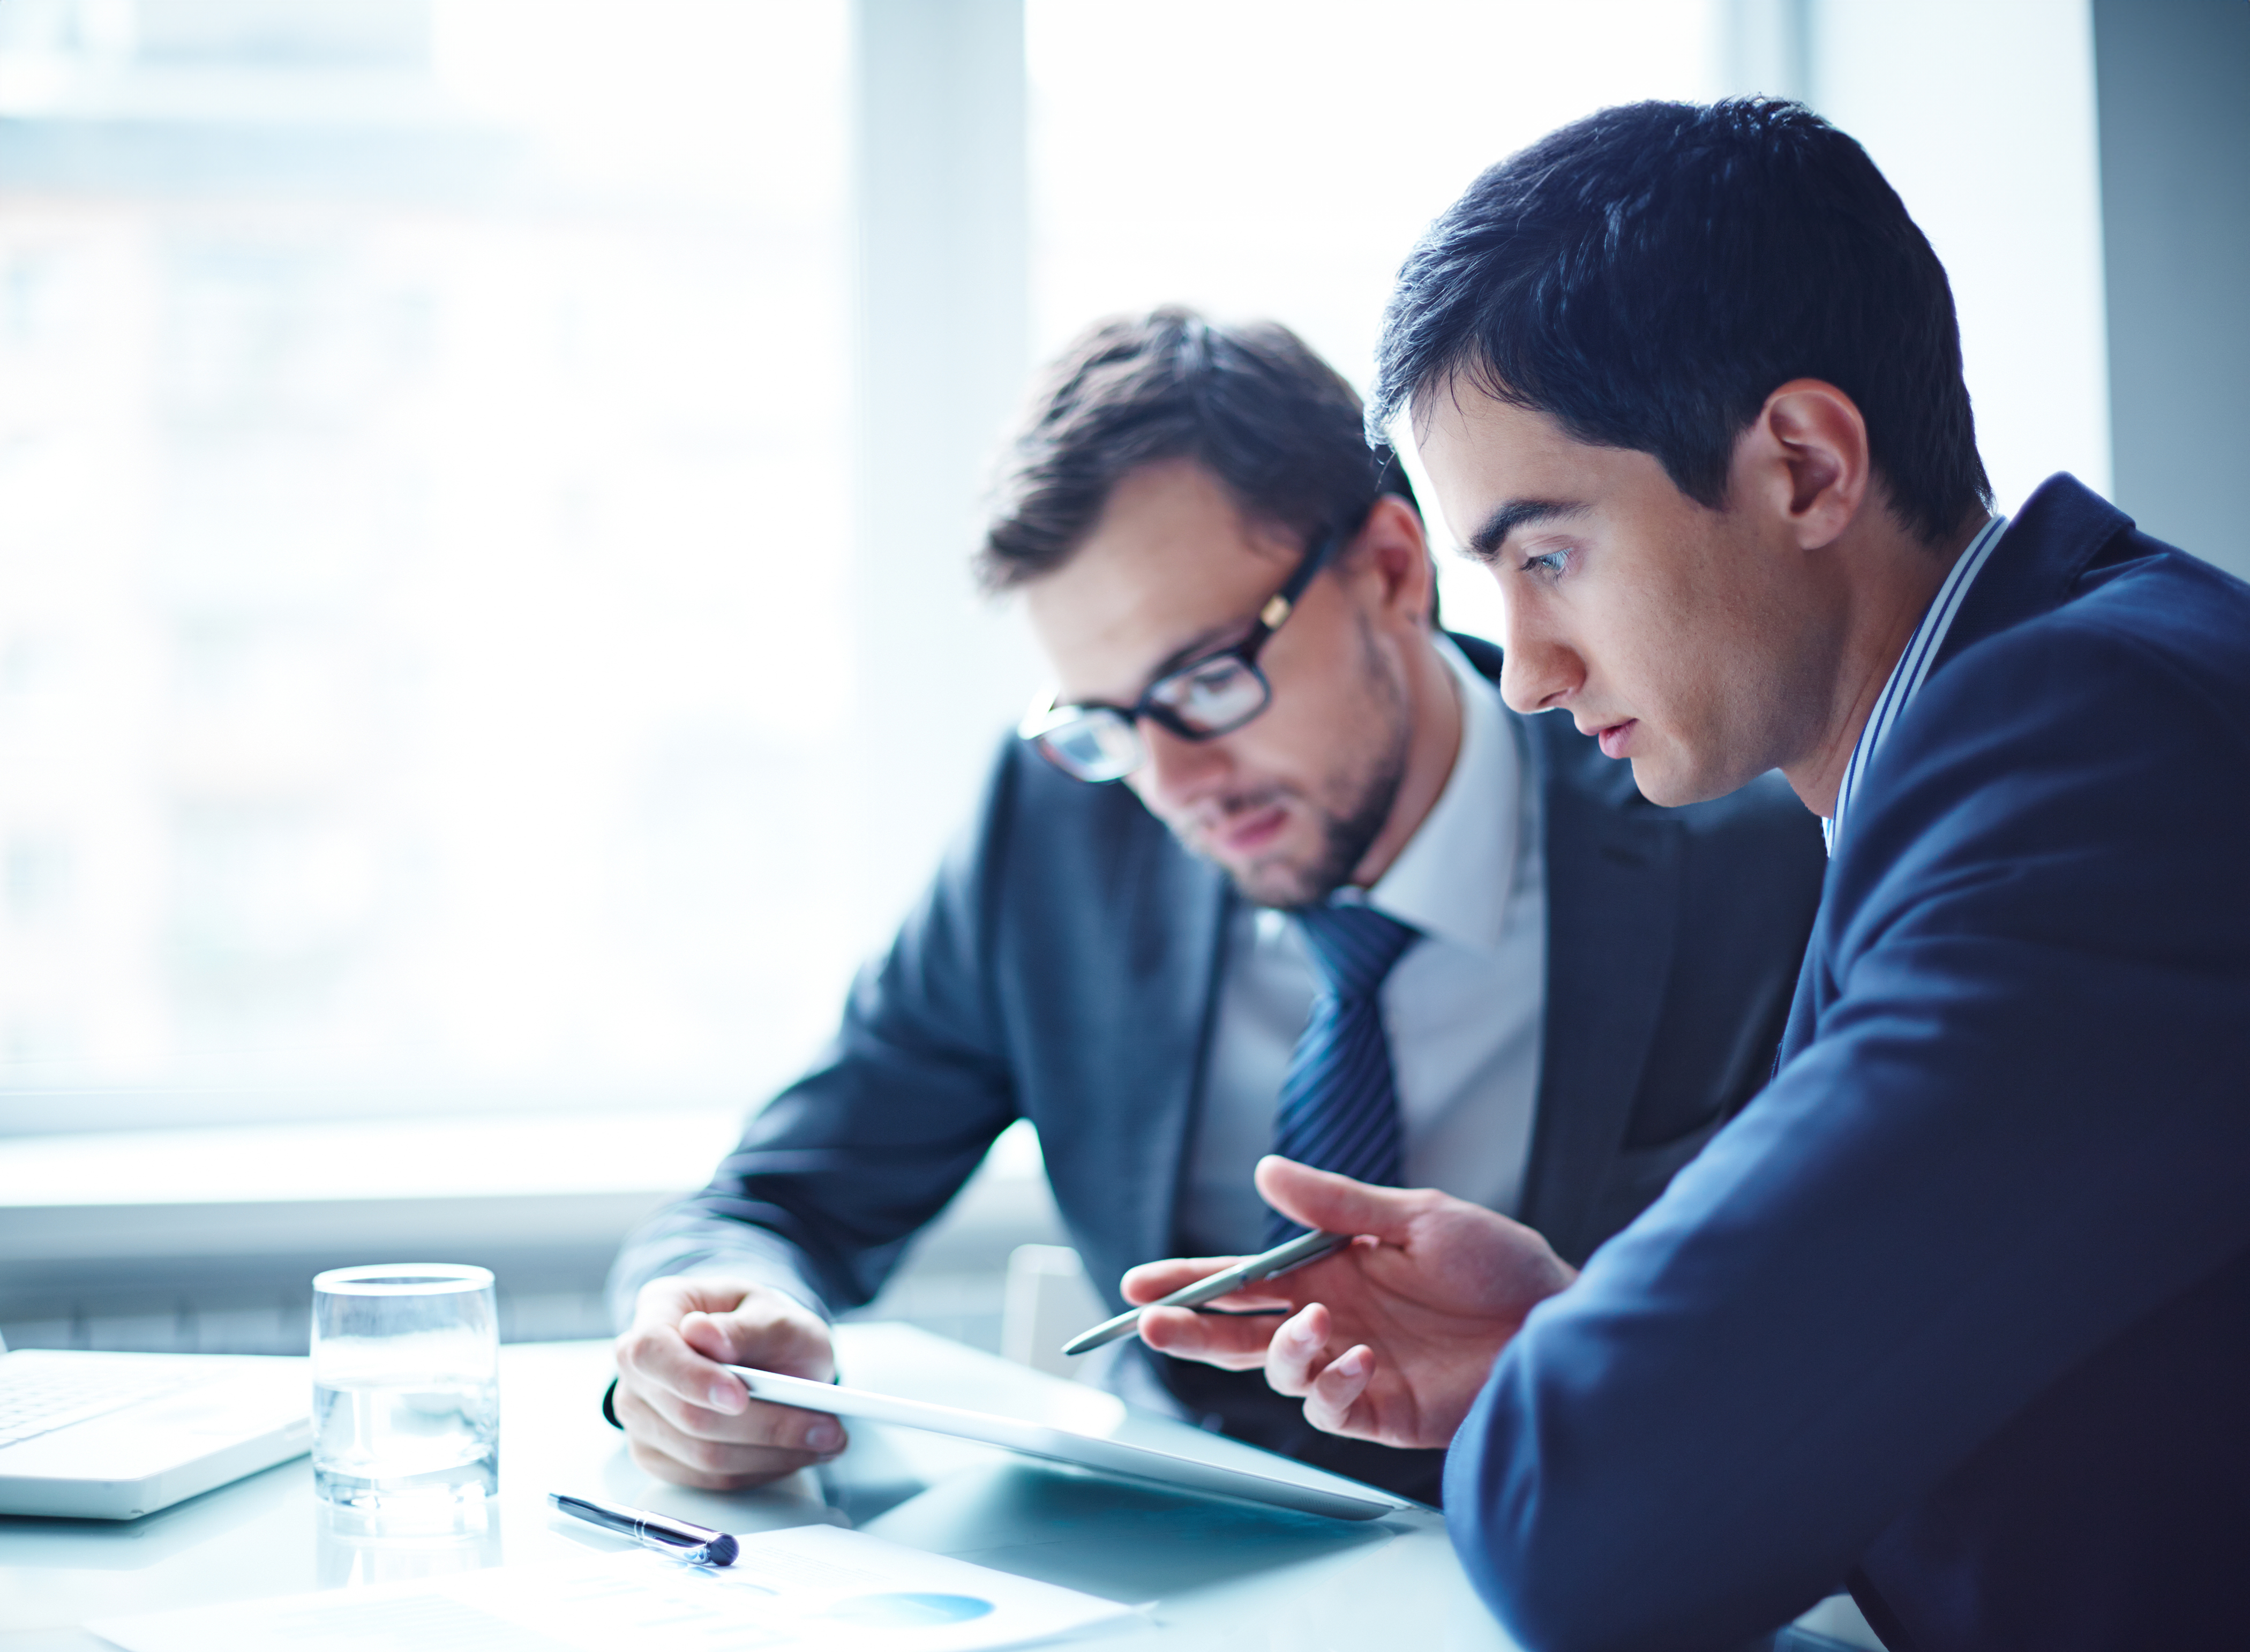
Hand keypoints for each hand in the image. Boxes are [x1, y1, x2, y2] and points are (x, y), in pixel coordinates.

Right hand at [610, 1276, 844, 1489]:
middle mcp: (638, 1367)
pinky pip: (708, 1479)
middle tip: (825, 1428)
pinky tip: (794, 1453)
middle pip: (684, 1413)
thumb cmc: (766, 1327)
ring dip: (770, 1454)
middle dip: (763, 1426)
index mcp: (659, 1309)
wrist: (769, 1354)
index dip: (691, 1378)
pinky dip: (759, 1470)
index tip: (739, 1397)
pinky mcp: (659, 1455)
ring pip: (700, 1455)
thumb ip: (745, 1326)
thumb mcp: (775, 1314)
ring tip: (824, 1440)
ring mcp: (641, 1415)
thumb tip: (702, 1334)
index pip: (651, 1350)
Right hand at [1124, 1157, 1575, 1449]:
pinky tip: (1357, 1357)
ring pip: (1278, 1372)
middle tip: (1150, 1325)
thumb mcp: (1418, 1217)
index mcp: (1332, 1269)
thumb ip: (1336, 1204)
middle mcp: (1333, 1320)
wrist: (1560, 1322)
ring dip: (1281, 1351)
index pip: (1245, 1279)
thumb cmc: (1499, 1264)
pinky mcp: (1382, 1411)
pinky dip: (1330, 1383)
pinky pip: (1329, 1408)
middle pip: (1241, 1332)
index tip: (1138, 1285)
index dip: (1190, 1282)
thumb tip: (1264, 1173)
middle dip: (1192, 1330)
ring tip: (1315, 1325)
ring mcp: (1353, 1367)